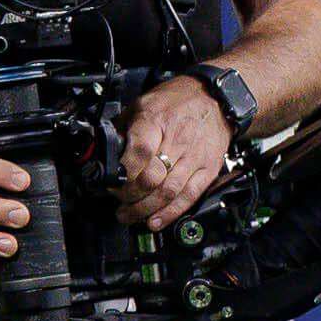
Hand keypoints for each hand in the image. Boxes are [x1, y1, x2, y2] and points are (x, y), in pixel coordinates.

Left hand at [118, 75, 232, 229]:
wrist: (216, 98)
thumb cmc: (178, 100)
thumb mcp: (143, 103)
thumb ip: (123, 127)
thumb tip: (104, 148)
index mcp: (156, 122)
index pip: (139, 154)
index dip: (123, 175)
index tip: (111, 183)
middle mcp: (177, 141)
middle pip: (152, 179)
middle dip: (130, 196)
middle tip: (119, 202)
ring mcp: (195, 158)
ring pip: (169, 192)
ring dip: (146, 209)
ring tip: (131, 216)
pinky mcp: (208, 169)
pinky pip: (190, 196)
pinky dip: (172, 213)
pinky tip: (157, 221)